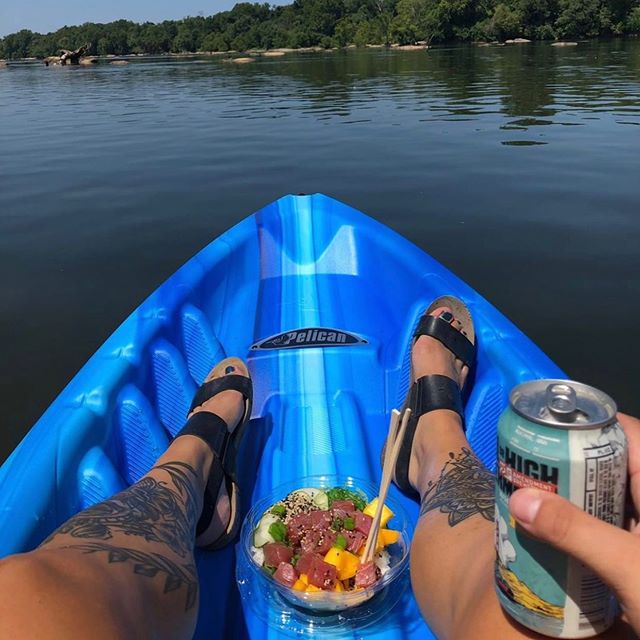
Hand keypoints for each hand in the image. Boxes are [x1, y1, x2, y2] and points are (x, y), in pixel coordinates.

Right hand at [509, 413, 639, 634]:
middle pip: (607, 465)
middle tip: (521, 465)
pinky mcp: (639, 557)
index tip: (539, 427)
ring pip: (604, 499)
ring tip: (525, 496)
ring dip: (568, 498)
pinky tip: (549, 535)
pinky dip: (579, 528)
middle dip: (565, 463)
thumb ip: (576, 533)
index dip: (583, 424)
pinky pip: (605, 529)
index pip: (624, 434)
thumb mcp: (630, 568)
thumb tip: (517, 500)